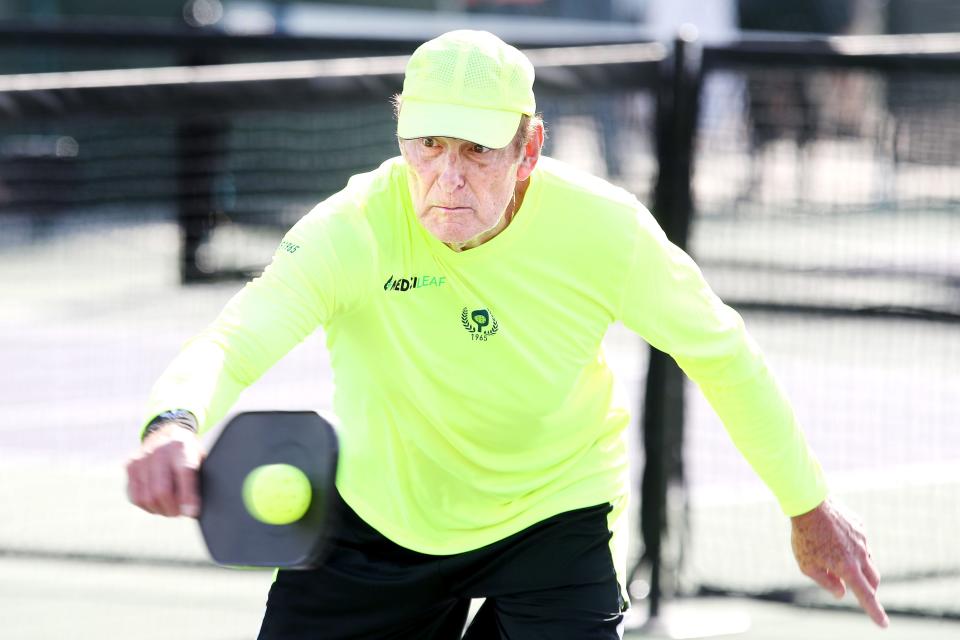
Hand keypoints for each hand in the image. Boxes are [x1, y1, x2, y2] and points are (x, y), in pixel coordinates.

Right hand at [126, 422, 204, 517]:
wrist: (165, 431)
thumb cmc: (187, 450)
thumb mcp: (199, 457)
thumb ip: (197, 478)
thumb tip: (193, 509)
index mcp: (180, 447)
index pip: (184, 473)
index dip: (188, 497)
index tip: (192, 513)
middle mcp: (158, 452)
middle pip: (161, 491)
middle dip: (172, 509)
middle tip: (180, 513)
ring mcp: (140, 459)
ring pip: (146, 498)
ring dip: (159, 510)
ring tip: (170, 510)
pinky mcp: (130, 467)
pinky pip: (135, 497)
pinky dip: (147, 506)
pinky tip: (157, 504)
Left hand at [791, 498, 888, 627]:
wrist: (809, 504)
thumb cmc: (804, 536)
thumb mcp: (807, 565)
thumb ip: (826, 582)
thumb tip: (841, 593)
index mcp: (848, 568)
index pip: (866, 596)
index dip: (875, 612)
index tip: (883, 624)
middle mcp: (860, 555)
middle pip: (874, 579)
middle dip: (870, 588)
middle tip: (859, 590)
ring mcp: (863, 540)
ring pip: (868, 560)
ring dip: (860, 567)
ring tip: (839, 559)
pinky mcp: (860, 527)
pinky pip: (861, 542)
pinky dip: (853, 547)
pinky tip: (836, 539)